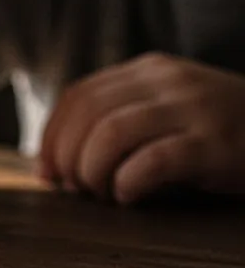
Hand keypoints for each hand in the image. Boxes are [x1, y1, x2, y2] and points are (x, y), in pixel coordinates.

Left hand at [37, 53, 244, 204]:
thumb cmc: (220, 133)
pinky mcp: (214, 145)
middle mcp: (167, 82)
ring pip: (110, 134)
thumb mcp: (168, 112)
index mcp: (148, 70)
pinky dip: (127, 183)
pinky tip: (129, 196)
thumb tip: (51, 166)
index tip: (47, 171)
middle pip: (88, 114)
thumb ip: (117, 123)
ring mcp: (193, 110)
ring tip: (102, 193)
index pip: (78, 95)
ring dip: (92, 170)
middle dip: (68, 156)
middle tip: (76, 188)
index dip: (52, 136)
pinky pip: (151, 162)